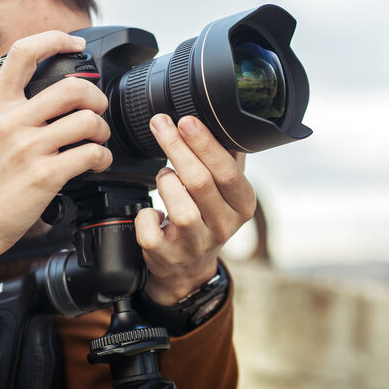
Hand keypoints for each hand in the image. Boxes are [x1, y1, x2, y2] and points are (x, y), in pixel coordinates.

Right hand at [0, 32, 112, 278]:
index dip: (55, 39)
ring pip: (87, 121)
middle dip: (96, 97)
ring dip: (102, 131)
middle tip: (97, 110)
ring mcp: (28, 148)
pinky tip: (96, 162)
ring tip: (97, 141)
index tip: (75, 44)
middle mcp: (11, 121)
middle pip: (72, 87)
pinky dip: (103, 157)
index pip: (23, 52)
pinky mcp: (45, 176)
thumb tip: (48, 93)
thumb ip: (12, 109)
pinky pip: (91, 154)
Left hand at [135, 114, 255, 304]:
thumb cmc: (207, 217)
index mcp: (242, 205)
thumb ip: (228, 159)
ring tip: (164, 174)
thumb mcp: (226, 191)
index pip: (228, 172)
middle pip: (200, 183)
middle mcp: (223, 227)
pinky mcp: (168, 257)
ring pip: (180, 209)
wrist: (189, 268)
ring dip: (166, 182)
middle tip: (161, 124)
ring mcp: (195, 245)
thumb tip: (222, 120)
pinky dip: (145, 215)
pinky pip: (151, 232)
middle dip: (177, 148)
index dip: (206, 145)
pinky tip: (152, 210)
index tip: (187, 121)